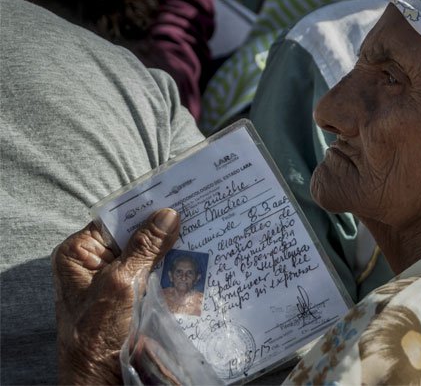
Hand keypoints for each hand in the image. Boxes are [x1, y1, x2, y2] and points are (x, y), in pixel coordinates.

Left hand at [52, 208, 179, 384]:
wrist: (99, 376)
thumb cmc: (98, 331)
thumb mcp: (121, 283)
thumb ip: (144, 248)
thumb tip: (169, 215)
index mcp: (79, 253)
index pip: (115, 219)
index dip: (144, 207)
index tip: (174, 194)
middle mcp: (94, 262)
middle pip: (134, 235)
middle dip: (162, 228)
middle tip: (195, 209)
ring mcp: (114, 279)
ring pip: (148, 254)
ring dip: (171, 248)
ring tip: (201, 229)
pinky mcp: (131, 294)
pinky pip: (154, 273)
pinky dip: (172, 267)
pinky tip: (195, 257)